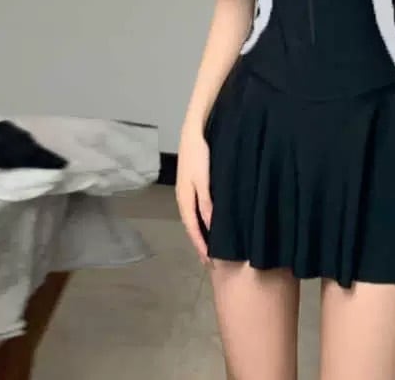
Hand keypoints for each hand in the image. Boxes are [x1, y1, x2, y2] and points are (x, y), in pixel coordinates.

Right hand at [175, 124, 212, 264]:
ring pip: (193, 217)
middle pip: (191, 225)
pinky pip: (196, 208)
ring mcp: (186, 190)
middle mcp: (183, 197)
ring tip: (209, 245)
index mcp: (185, 199)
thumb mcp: (204, 180)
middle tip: (210, 260)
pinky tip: (208, 221)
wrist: (193, 132)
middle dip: (199, 242)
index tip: (209, 262)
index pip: (193, 228)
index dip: (200, 245)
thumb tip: (210, 225)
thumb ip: (207, 202)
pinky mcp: (191, 183)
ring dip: (200, 232)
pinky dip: (201, 219)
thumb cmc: (199, 155)